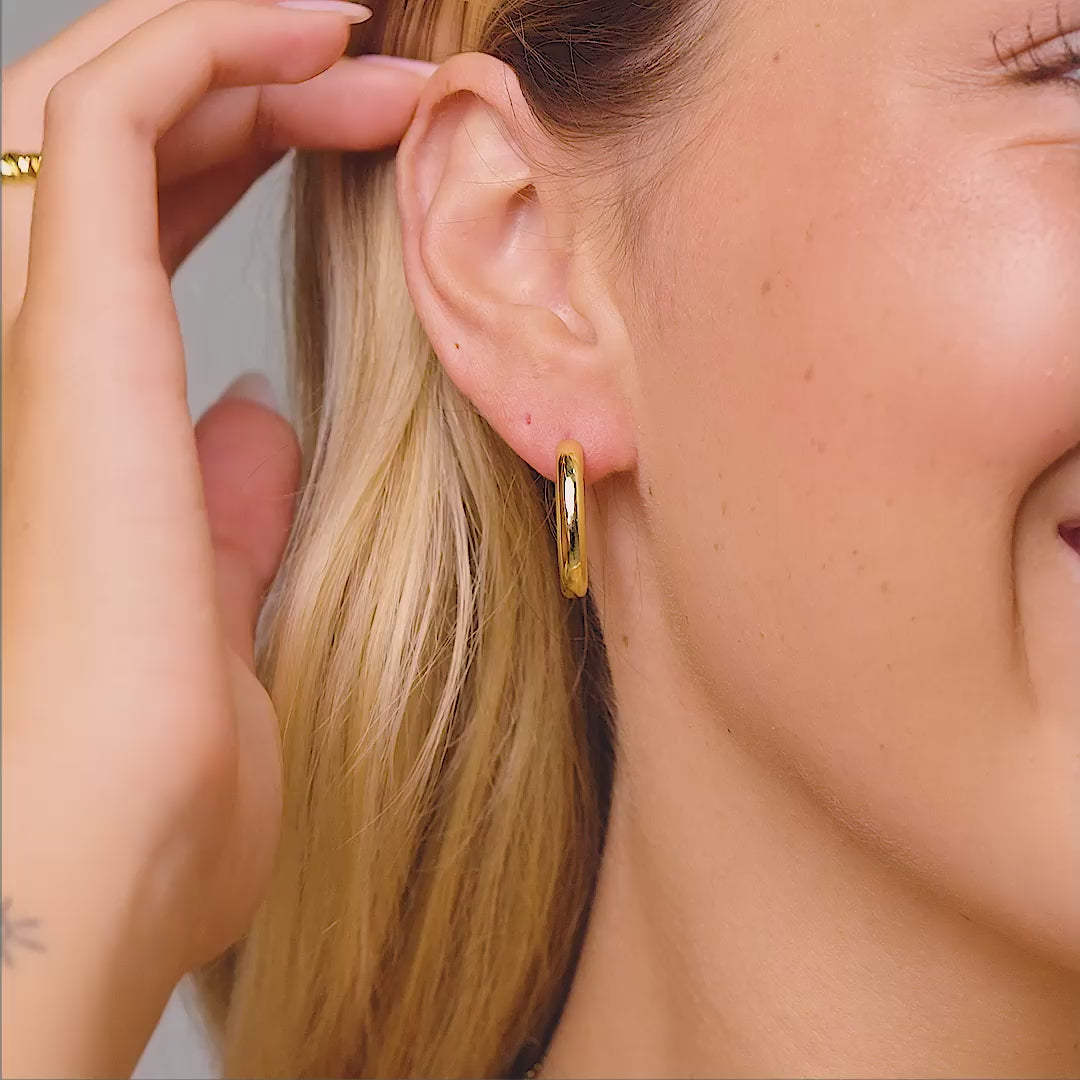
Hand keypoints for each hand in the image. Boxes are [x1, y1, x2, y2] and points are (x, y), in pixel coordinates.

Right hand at [1, 2, 432, 1074]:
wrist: (105, 868)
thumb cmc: (158, 785)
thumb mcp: (214, 613)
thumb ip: (224, 507)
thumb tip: (253, 420)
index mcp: (91, 418)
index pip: (143, 228)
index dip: (248, 157)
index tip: (374, 140)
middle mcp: (42, 358)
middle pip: (127, 151)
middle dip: (260, 89)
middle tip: (390, 79)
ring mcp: (35, 339)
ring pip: (99, 105)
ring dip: (236, 46)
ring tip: (363, 36)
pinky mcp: (62, 341)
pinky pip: (103, 125)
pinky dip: (200, 50)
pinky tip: (312, 36)